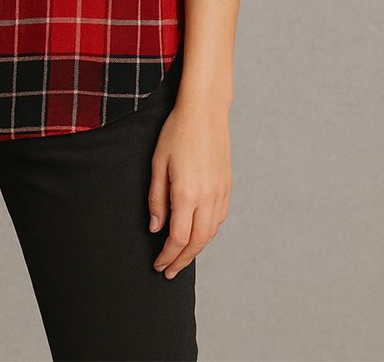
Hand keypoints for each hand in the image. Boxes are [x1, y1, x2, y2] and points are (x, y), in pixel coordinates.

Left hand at [147, 96, 231, 277]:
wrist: (205, 111)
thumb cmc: (177, 132)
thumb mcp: (157, 164)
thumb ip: (156, 199)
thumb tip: (155, 227)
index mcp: (187, 193)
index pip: (178, 238)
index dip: (167, 256)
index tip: (158, 264)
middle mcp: (208, 197)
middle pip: (197, 242)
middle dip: (182, 260)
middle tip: (170, 271)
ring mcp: (221, 192)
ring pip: (211, 232)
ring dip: (197, 249)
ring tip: (182, 257)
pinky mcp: (227, 185)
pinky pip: (220, 218)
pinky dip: (209, 231)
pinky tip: (198, 233)